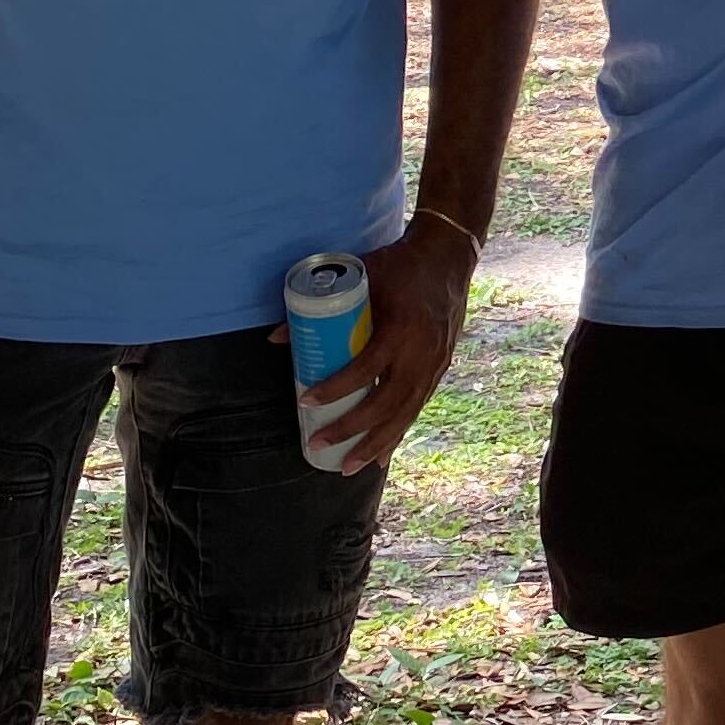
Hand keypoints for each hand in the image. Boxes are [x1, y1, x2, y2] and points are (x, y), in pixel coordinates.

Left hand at [284, 210, 477, 474]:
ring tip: (347, 467)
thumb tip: (276, 338)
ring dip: (375, 444)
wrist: (449, 257)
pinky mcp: (440, 369)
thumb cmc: (400, 265)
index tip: (304, 399)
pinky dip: (397, 433)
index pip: (367, 367)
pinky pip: (416, 408)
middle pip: (386, 402)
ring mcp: (435, 364)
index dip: (336, 387)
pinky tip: (381, 456)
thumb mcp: (361, 276)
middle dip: (351, 430)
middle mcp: (422, 352)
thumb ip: (320, 305)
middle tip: (318, 444)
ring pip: (404, 414)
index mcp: (403, 328)